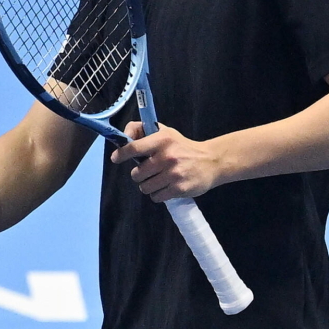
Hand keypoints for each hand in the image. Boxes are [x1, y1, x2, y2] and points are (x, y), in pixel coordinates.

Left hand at [110, 122, 227, 201]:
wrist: (211, 161)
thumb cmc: (183, 147)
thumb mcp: (166, 133)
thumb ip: (144, 132)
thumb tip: (124, 136)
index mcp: (162, 140)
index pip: (134, 147)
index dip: (121, 154)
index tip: (116, 158)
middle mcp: (167, 156)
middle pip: (136, 173)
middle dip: (139, 174)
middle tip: (149, 171)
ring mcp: (173, 174)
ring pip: (144, 187)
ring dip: (148, 186)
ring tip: (159, 179)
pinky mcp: (179, 188)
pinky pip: (156, 197)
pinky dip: (158, 194)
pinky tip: (167, 187)